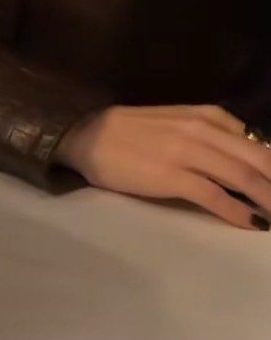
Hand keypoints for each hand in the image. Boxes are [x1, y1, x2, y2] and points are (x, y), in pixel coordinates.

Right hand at [57, 104, 270, 227]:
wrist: (86, 135)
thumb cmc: (130, 131)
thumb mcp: (175, 121)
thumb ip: (208, 132)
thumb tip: (246, 155)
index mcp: (203, 115)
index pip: (254, 141)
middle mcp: (200, 129)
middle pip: (256, 160)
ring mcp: (186, 152)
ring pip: (242, 178)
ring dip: (267, 199)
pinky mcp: (171, 176)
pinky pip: (215, 196)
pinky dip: (238, 212)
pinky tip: (252, 223)